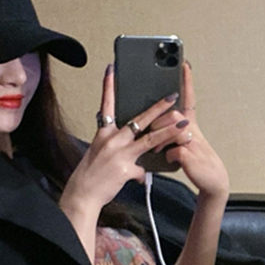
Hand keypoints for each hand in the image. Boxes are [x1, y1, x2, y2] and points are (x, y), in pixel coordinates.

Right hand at [58, 65, 190, 218]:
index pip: (107, 105)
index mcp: (104, 133)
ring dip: (168, 131)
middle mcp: (112, 140)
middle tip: (171, 95)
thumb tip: (132, 152)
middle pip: (139, 120)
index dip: (109, 87)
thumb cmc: (90, 175)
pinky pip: (143, 170)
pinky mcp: (125, 169)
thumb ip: (119, 148)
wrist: (82, 195)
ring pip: (149, 139)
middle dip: (157, 107)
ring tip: (182, 124)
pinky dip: (144, 175)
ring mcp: (120, 153)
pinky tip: (142, 178)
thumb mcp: (101, 154)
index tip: (112, 69)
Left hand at [149, 62, 229, 199]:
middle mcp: (192, 130)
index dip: (187, 81)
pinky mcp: (189, 155)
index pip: (189, 99)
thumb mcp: (184, 143)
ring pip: (172, 127)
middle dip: (159, 120)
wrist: (213, 180)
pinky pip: (172, 149)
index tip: (185, 64)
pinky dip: (167, 155)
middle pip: (172, 113)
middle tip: (151, 131)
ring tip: (156, 149)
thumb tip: (153, 125)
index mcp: (190, 126)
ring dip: (161, 137)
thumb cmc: (196, 161)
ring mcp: (192, 142)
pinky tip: (168, 160)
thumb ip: (170, 133)